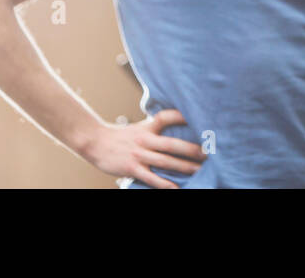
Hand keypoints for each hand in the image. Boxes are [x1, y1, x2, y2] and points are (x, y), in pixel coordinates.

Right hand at [83, 109, 205, 188]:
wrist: (95, 143)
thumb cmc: (121, 137)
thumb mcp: (140, 128)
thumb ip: (156, 128)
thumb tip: (177, 125)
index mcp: (148, 128)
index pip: (167, 117)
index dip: (183, 116)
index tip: (202, 118)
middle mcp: (145, 139)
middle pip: (173, 144)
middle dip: (192, 149)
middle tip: (209, 153)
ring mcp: (139, 154)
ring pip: (166, 161)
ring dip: (184, 167)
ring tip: (200, 171)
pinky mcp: (132, 168)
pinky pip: (152, 178)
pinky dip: (165, 184)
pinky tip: (177, 188)